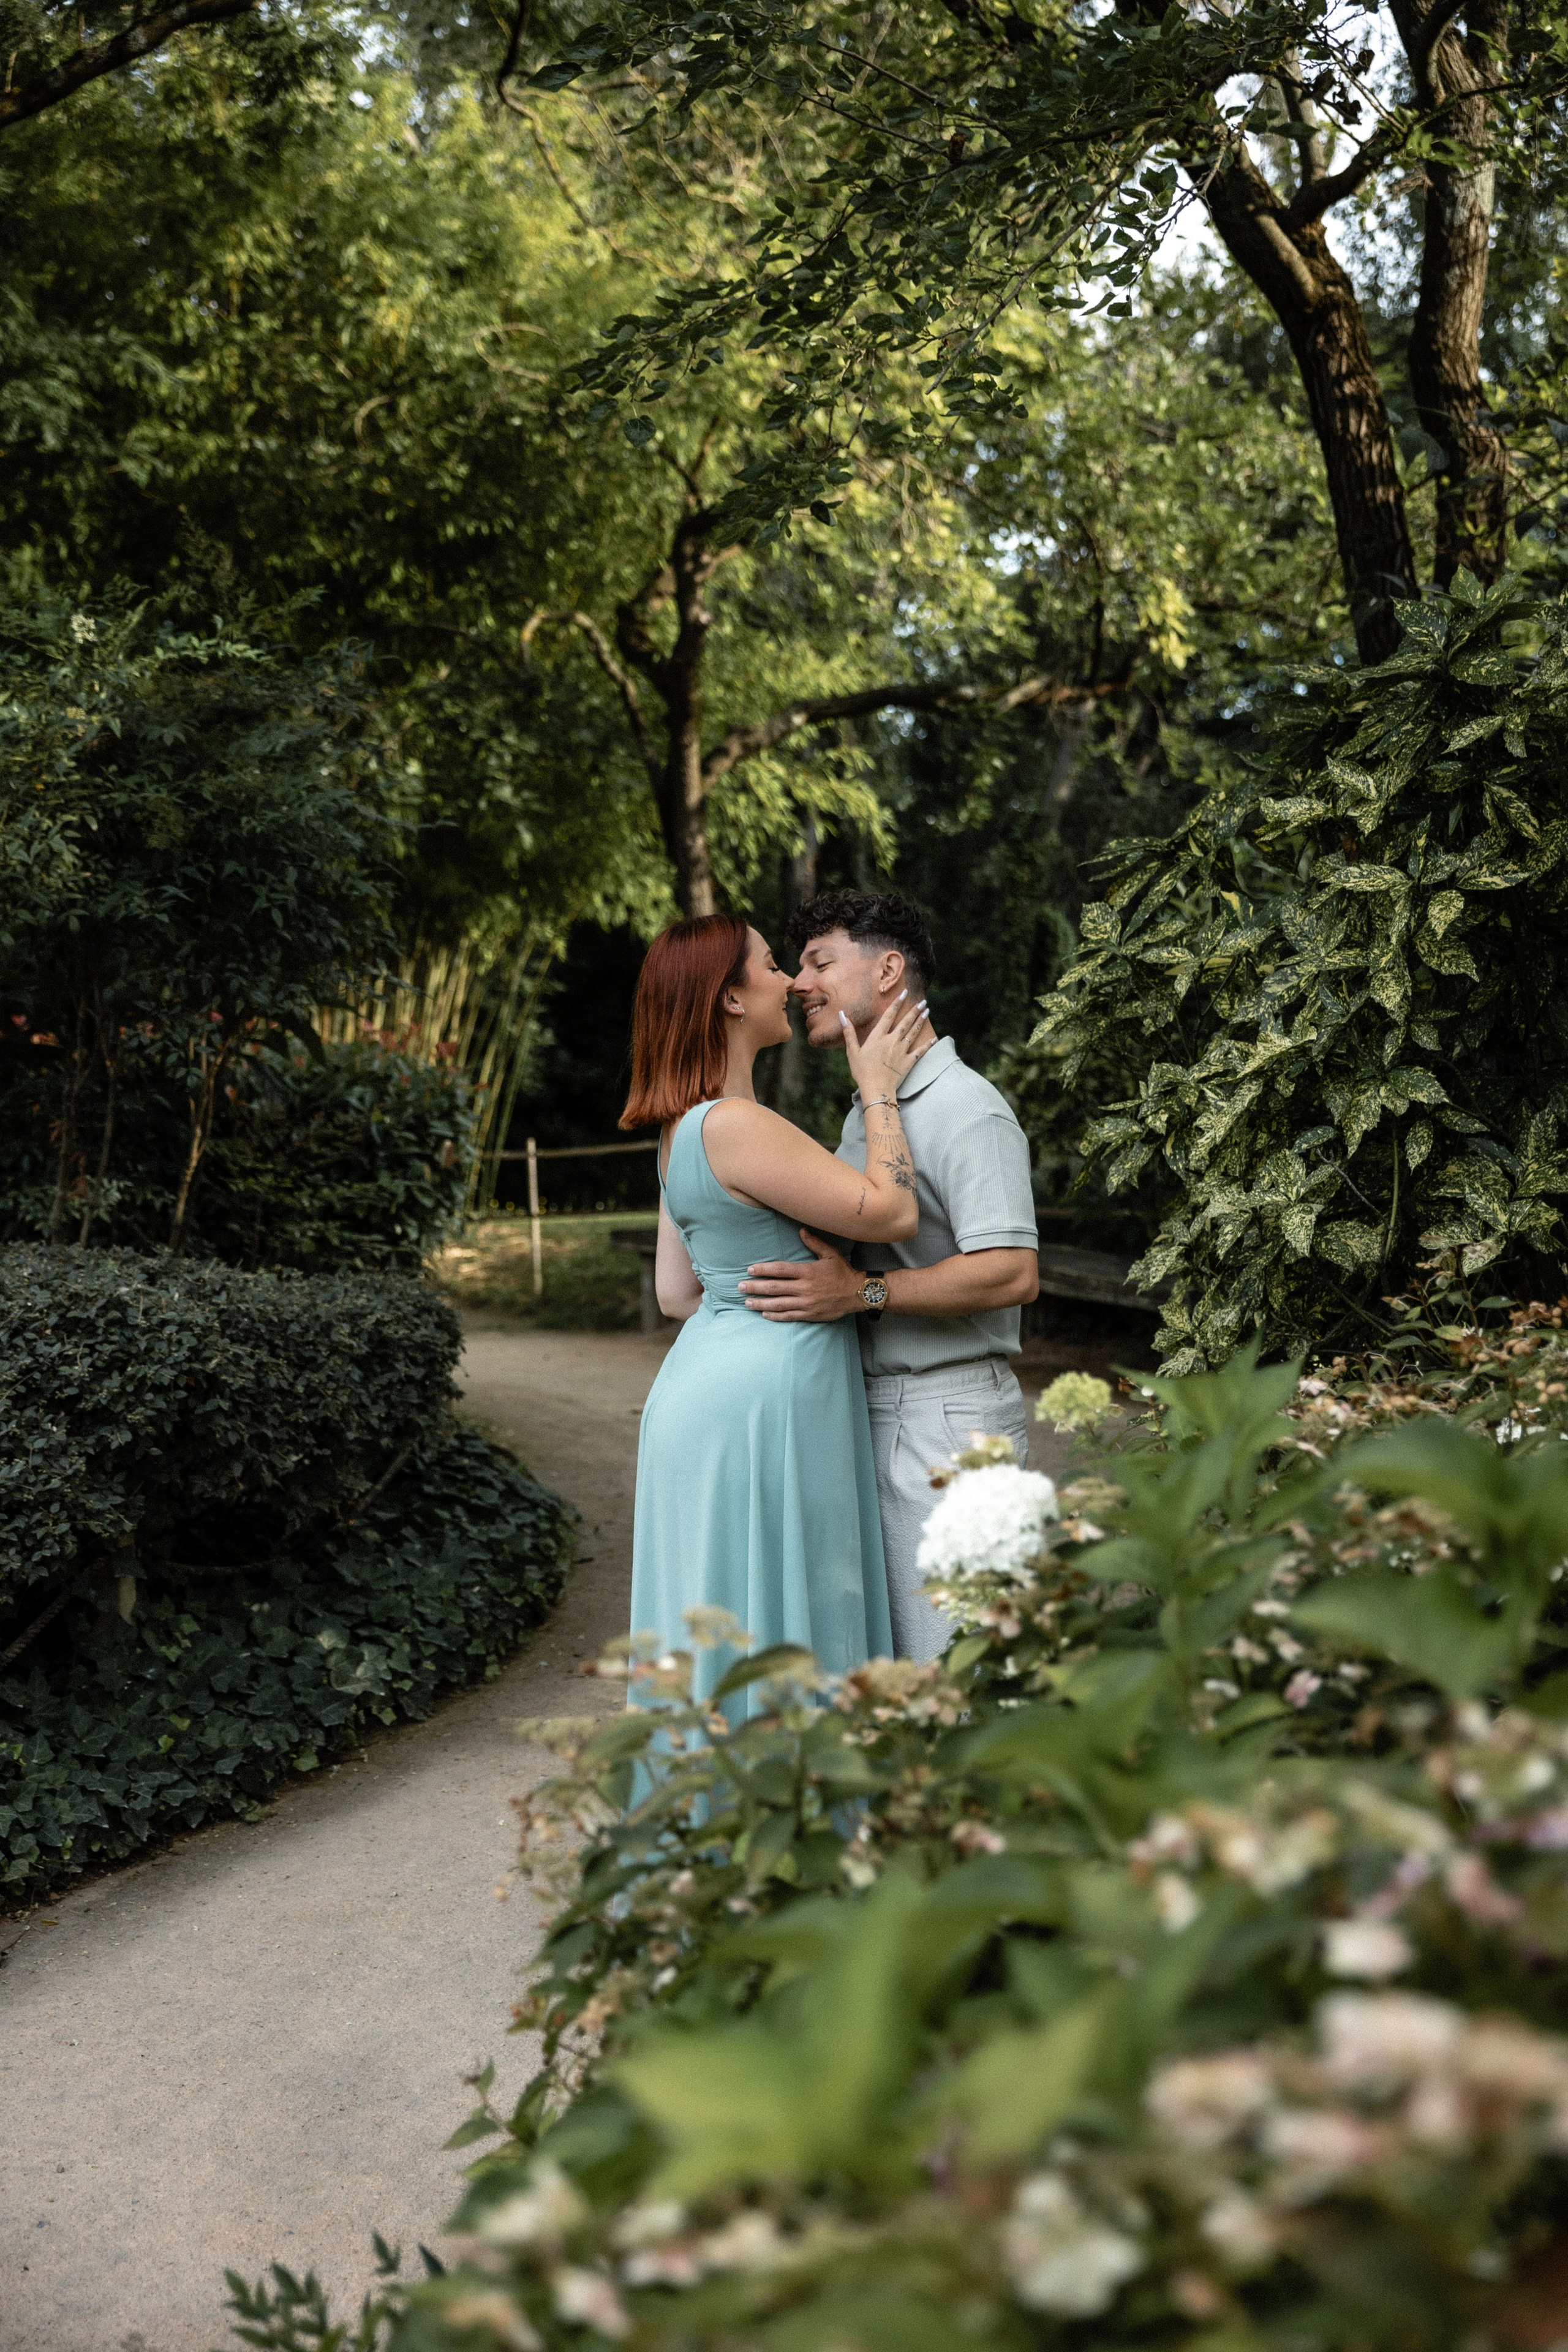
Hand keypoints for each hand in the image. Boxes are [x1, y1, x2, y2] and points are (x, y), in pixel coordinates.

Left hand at [738, 1229, 863, 1321]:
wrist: (858, 1293)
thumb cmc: (843, 1272)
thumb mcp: (830, 1254)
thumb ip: (814, 1243)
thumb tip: (801, 1230)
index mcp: (807, 1271)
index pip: (780, 1270)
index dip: (763, 1269)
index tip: (750, 1270)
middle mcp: (804, 1288)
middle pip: (774, 1287)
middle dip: (755, 1287)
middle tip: (740, 1287)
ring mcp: (806, 1303)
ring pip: (778, 1304)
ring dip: (761, 1303)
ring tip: (747, 1302)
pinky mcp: (810, 1314)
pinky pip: (789, 1316)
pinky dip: (775, 1316)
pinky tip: (764, 1314)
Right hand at [841, 990, 928, 1106]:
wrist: (876, 1089)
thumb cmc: (862, 1072)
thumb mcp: (852, 1051)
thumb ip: (849, 1032)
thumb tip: (842, 1014)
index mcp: (878, 1037)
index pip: (889, 1016)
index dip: (897, 1003)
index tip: (904, 993)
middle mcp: (892, 1041)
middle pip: (905, 1022)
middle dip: (914, 1010)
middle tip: (923, 1001)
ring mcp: (902, 1051)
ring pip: (914, 1032)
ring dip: (921, 1021)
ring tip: (927, 1011)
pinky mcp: (909, 1062)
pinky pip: (921, 1051)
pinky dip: (928, 1044)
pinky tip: (934, 1038)